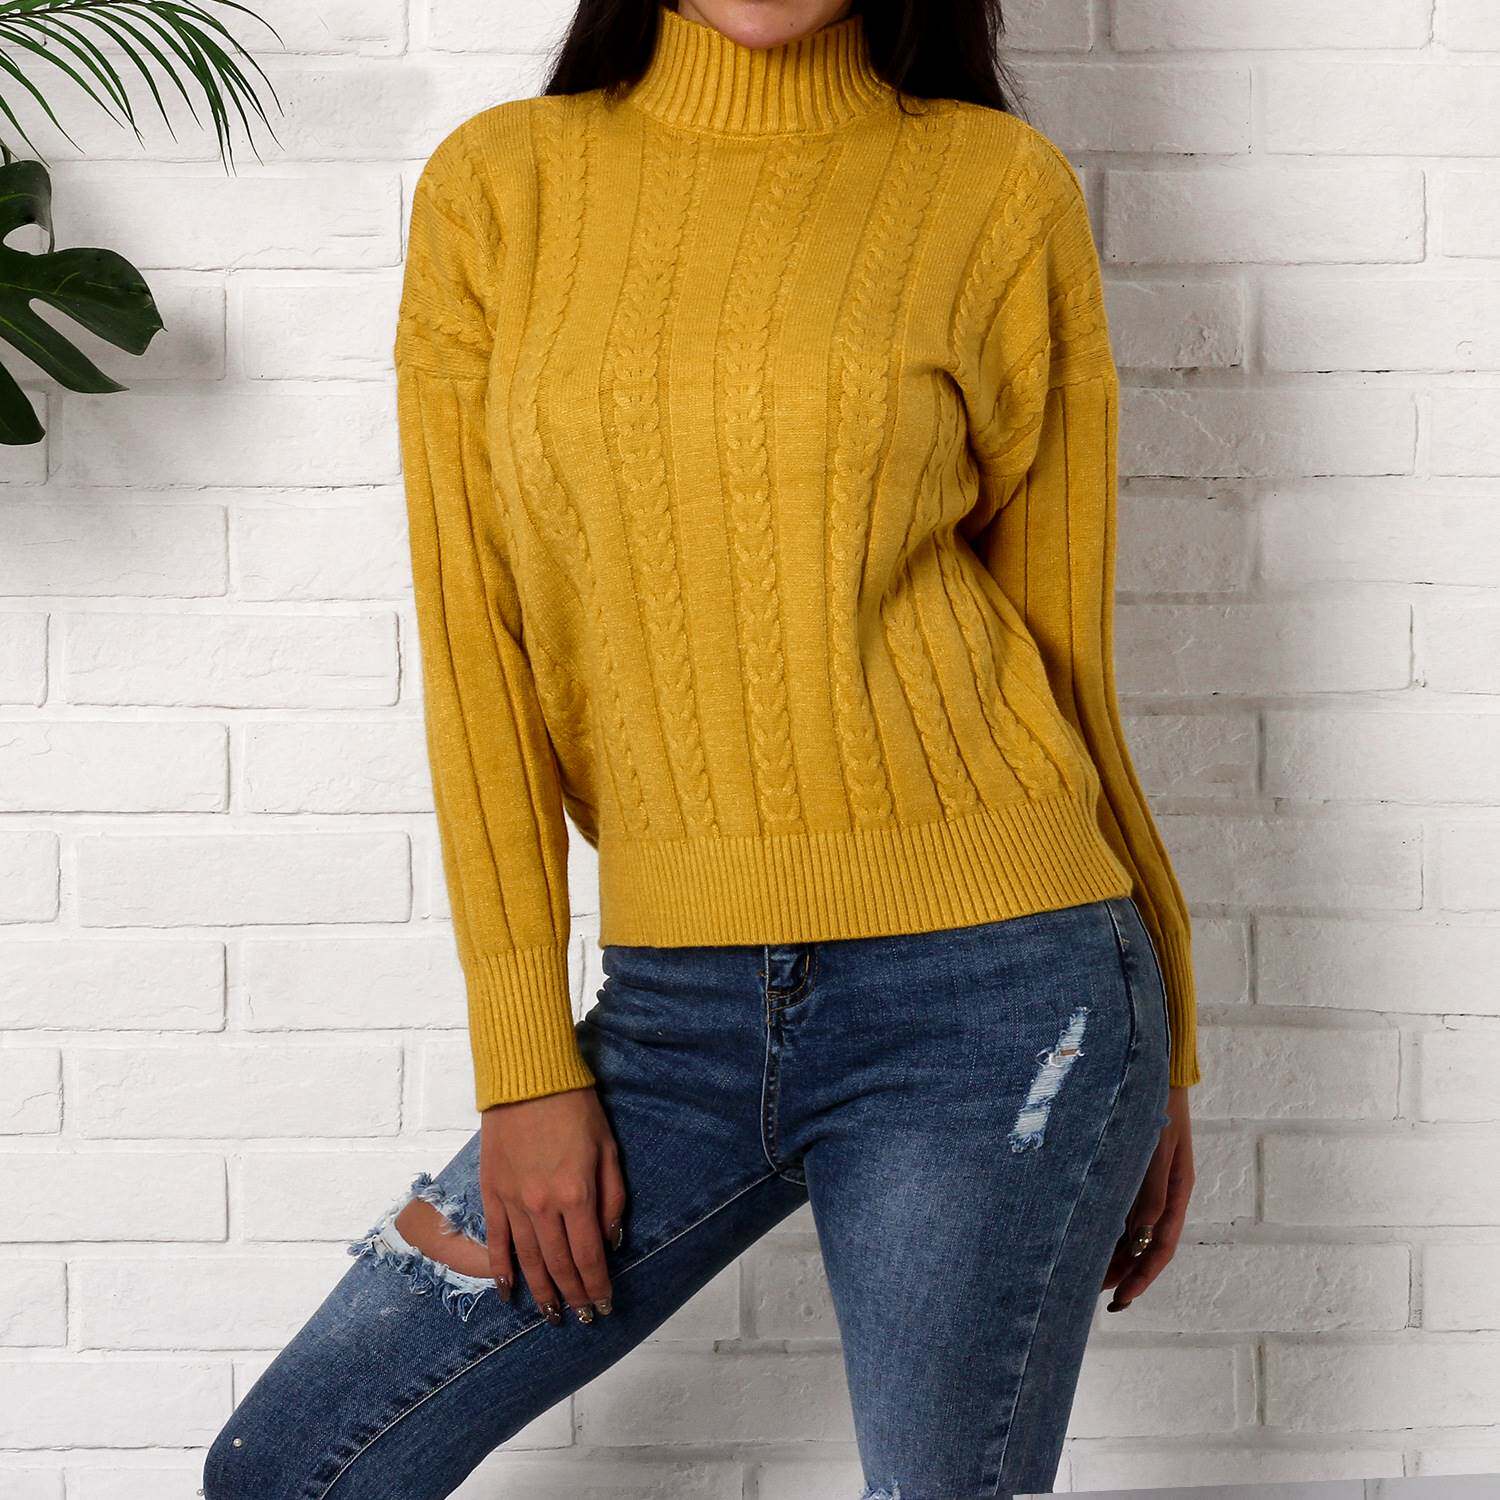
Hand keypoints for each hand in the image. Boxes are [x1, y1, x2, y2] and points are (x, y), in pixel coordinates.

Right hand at [479, 1086, 626, 1325]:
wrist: (528, 1077)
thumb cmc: (576, 1108)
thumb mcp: (609, 1150)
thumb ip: (612, 1200)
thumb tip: (611, 1242)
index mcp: (577, 1194)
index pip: (589, 1257)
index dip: (597, 1286)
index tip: (604, 1305)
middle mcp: (543, 1206)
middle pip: (559, 1265)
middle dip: (573, 1296)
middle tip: (583, 1318)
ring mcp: (514, 1201)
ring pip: (528, 1260)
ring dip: (541, 1292)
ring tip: (551, 1315)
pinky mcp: (492, 1191)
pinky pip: (496, 1240)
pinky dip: (501, 1269)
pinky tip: (508, 1291)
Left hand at [1100, 1084, 1192, 1310]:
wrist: (1152, 1068)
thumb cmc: (1155, 1104)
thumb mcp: (1155, 1149)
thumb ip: (1148, 1193)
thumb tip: (1140, 1239)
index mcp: (1177, 1191)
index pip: (1161, 1248)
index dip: (1141, 1277)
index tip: (1120, 1300)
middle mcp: (1164, 1192)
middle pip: (1146, 1245)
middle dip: (1123, 1272)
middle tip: (1091, 1293)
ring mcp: (1149, 1181)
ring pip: (1132, 1229)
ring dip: (1113, 1253)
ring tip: (1084, 1274)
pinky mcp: (1133, 1168)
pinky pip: (1122, 1207)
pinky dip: (1108, 1226)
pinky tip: (1087, 1234)